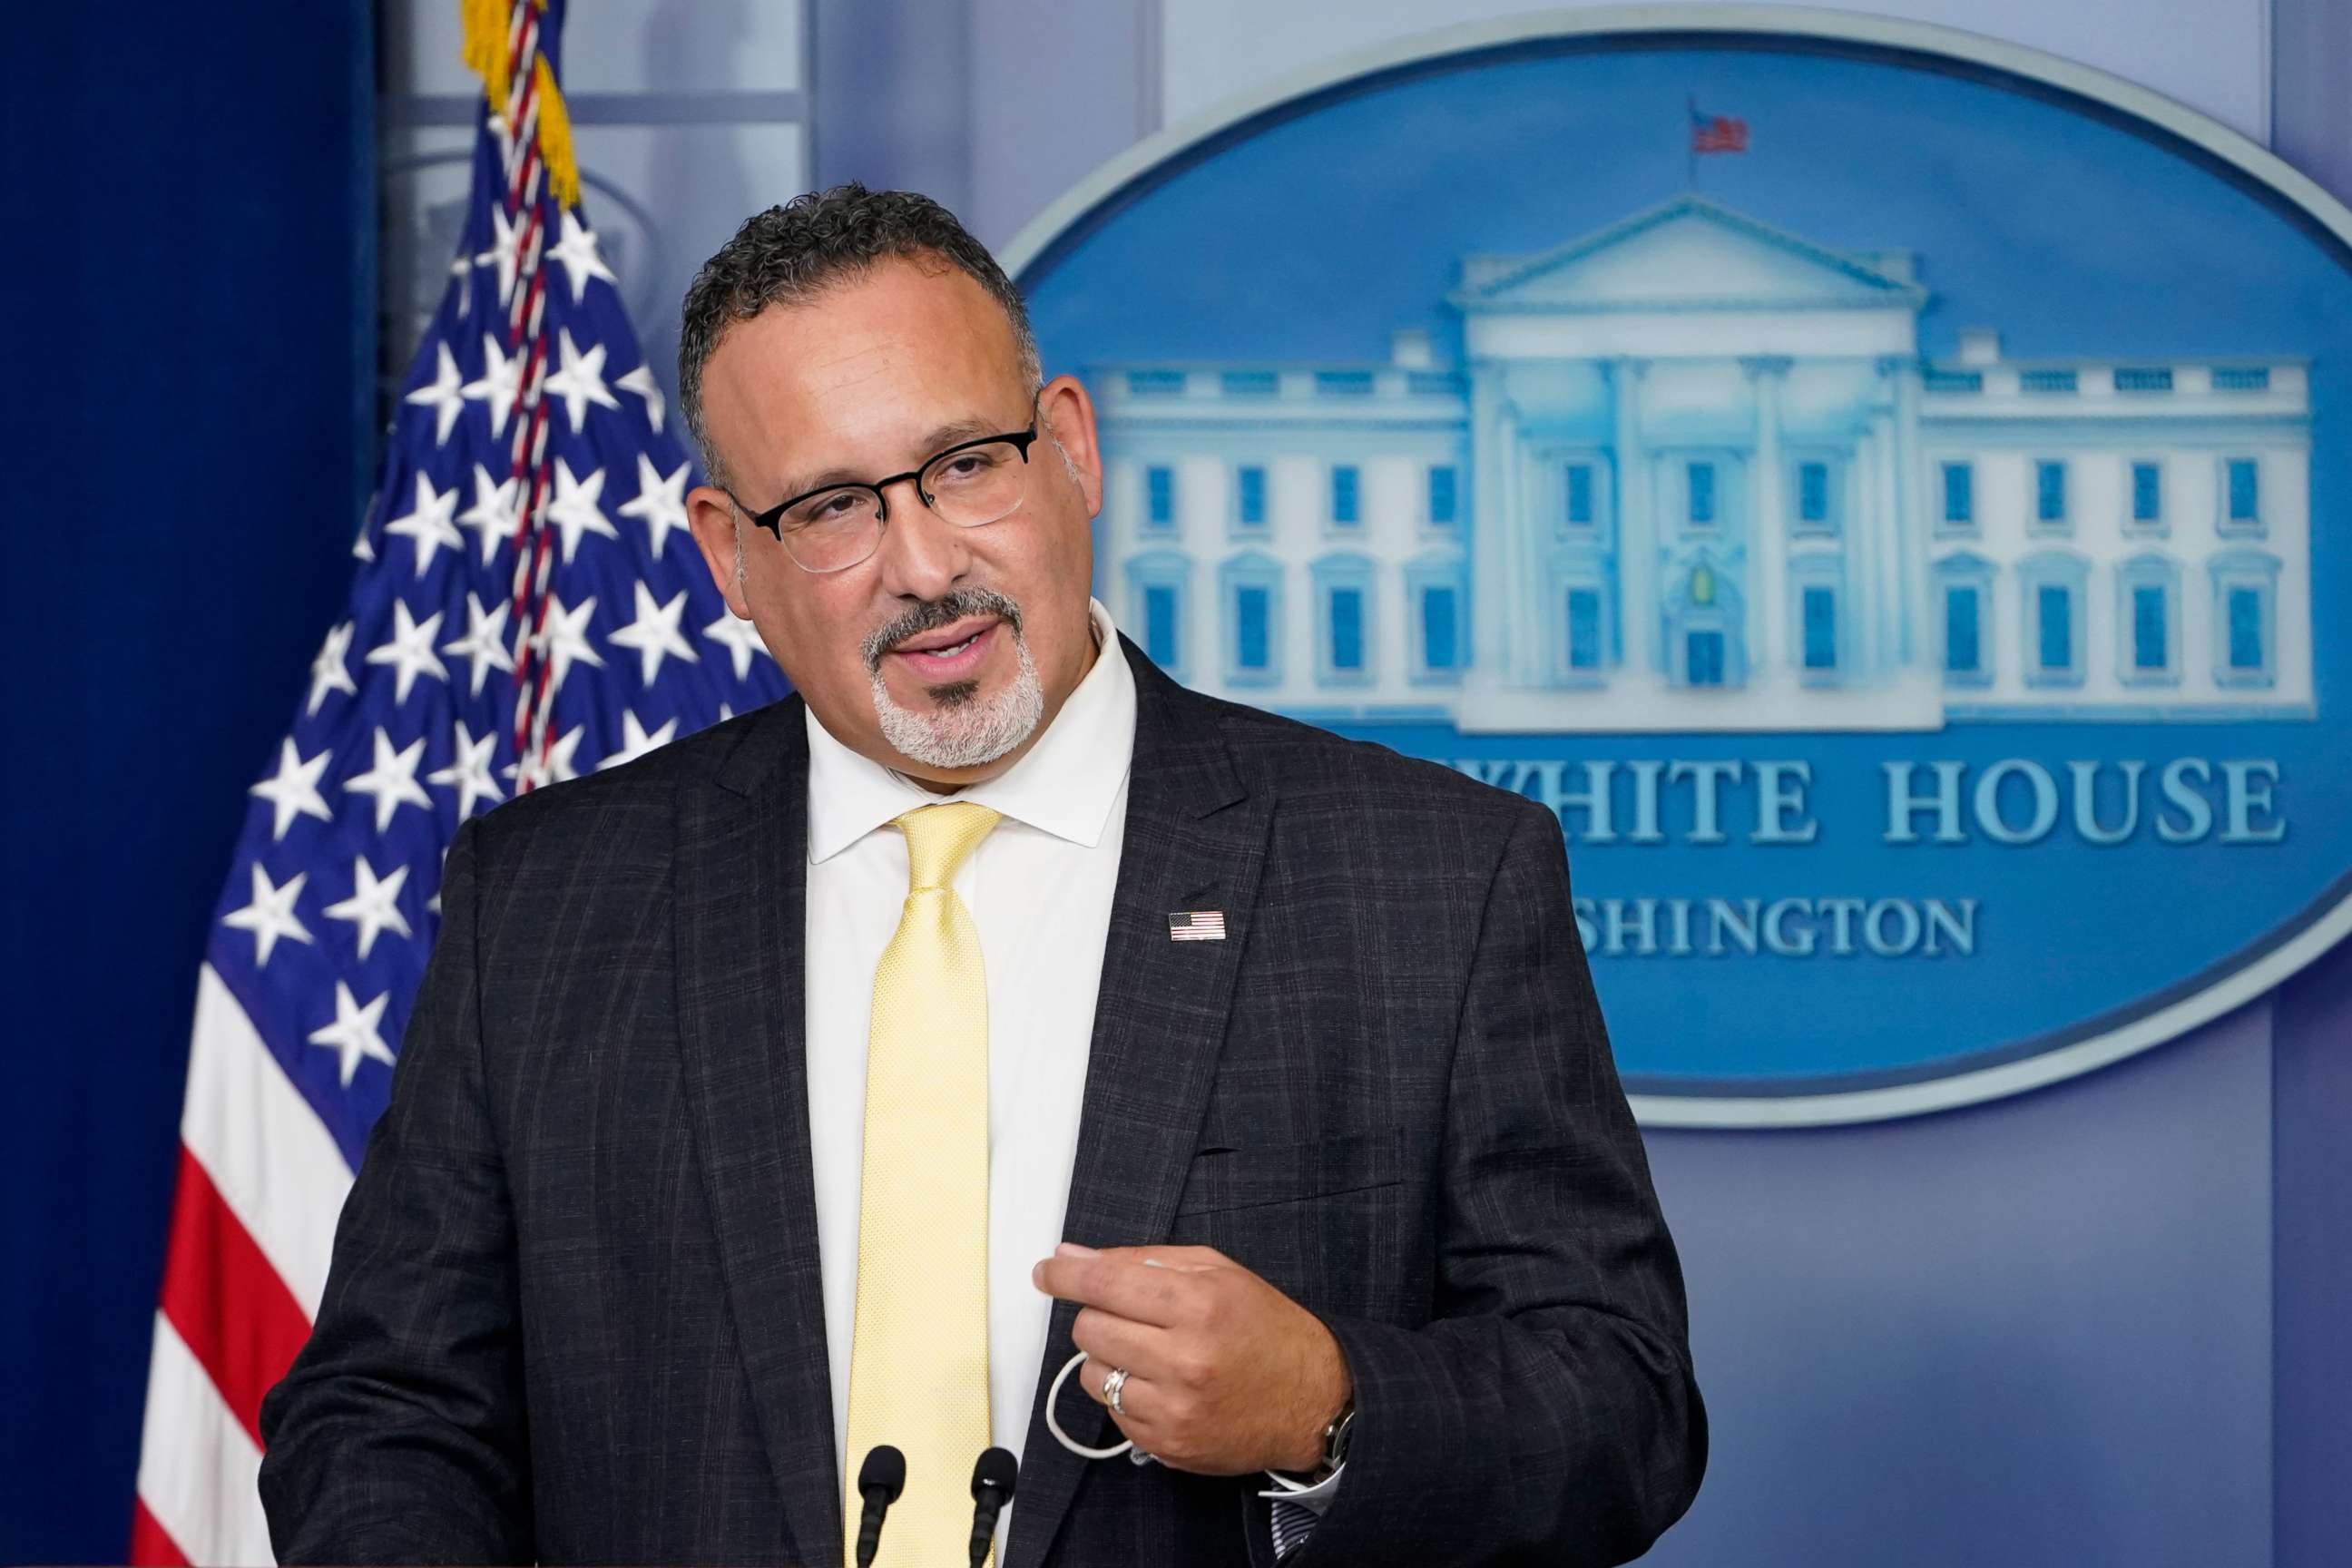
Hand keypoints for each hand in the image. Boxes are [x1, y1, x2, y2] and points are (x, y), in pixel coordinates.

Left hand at [1031, 1243, 1350, 1476]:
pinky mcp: (1168, 1445)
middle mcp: (1183, 1358)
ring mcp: (1173, 1408)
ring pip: (1092, 1374)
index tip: (1045, 1271)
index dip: (1064, 1275)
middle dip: (1097, 1315)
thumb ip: (1142, 1259)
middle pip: (1088, 1329)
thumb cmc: (1266, 1329)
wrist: (1314, 1400)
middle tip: (1128, 1315)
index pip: (1105, 1283)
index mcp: (1197, 1304)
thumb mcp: (1218, 1273)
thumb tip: (1074, 1257)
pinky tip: (1162, 1386)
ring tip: (1150, 1354)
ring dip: (1109, 1358)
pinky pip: (1113, 1414)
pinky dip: (1126, 1395)